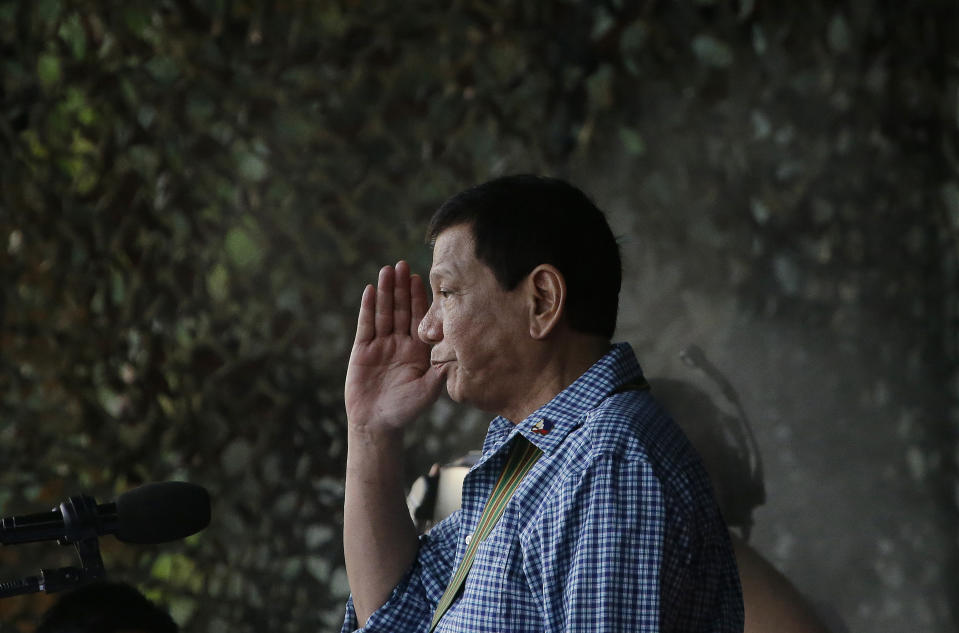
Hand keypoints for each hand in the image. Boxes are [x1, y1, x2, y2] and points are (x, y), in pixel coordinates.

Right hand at [344, 261, 444, 434]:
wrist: (377, 424)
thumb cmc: (406, 410)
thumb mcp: (429, 390)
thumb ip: (440, 371)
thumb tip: (458, 353)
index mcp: (419, 350)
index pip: (420, 318)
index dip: (420, 298)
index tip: (421, 277)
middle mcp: (400, 343)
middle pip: (401, 309)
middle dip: (402, 287)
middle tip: (402, 264)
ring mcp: (381, 345)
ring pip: (384, 313)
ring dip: (386, 292)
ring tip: (387, 270)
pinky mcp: (363, 350)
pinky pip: (366, 325)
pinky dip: (368, 308)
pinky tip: (371, 290)